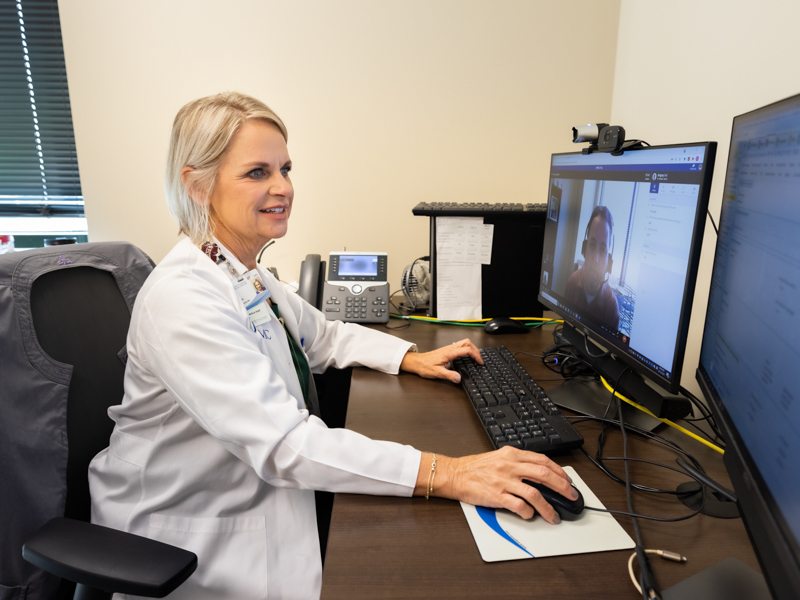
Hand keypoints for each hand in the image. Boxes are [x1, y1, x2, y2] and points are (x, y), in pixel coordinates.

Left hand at [400, 339, 482, 382]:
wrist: (417, 362)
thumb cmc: (425, 366)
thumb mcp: (437, 373)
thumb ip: (449, 375)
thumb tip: (459, 378)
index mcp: (449, 353)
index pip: (467, 350)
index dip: (476, 355)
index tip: (480, 362)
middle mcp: (449, 348)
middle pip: (467, 343)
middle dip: (476, 350)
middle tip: (480, 359)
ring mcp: (448, 348)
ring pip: (464, 343)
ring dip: (472, 348)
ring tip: (476, 357)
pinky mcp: (447, 350)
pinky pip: (460, 346)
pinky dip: (467, 349)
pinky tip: (467, 357)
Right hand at [415, 447, 574, 523]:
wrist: (455, 474)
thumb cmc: (475, 467)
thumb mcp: (499, 457)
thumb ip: (518, 463)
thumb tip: (540, 474)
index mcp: (511, 454)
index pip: (542, 460)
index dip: (559, 471)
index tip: (567, 480)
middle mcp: (509, 466)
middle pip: (544, 474)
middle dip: (562, 487)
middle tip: (570, 496)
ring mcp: (503, 481)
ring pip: (534, 493)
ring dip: (548, 507)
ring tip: (554, 515)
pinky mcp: (496, 496)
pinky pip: (518, 505)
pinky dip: (528, 512)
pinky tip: (531, 515)